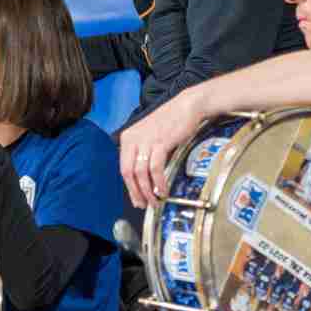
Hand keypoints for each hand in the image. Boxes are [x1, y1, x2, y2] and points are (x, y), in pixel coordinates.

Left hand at [118, 90, 205, 209]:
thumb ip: (143, 154)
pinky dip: (158, 182)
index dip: (129, 187)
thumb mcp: (150, 136)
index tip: (136, 199)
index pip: (123, 168)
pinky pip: (155, 168)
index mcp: (127, 138)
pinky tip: (163, 190)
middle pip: (129, 173)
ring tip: (155, 200)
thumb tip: (144, 179)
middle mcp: (133, 139)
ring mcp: (145, 140)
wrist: (187, 106)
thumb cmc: (171, 122)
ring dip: (148, 190)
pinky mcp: (160, 142)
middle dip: (136, 192)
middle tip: (144, 204)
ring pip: (141, 173)